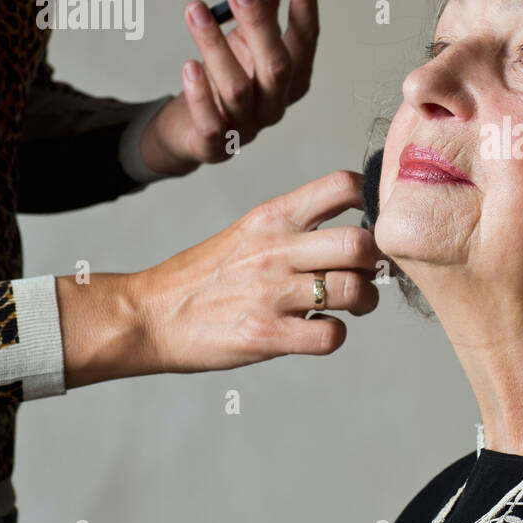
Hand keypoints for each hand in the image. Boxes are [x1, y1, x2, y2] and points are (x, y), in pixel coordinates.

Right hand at [132, 170, 379, 374]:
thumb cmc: (203, 277)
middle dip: (375, 262)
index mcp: (272, 216)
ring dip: (364, 302)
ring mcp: (271, 294)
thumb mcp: (247, 232)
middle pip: (360, 243)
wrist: (148, 315)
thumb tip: (356, 231)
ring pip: (354, 291)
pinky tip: (319, 331)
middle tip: (367, 273)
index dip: (369, 200)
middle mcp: (275, 249)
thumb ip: (296, 227)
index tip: (370, 221)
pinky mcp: (267, 336)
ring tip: (350, 306)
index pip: (341, 186)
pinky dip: (335, 336)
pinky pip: (331, 336)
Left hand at [139, 0, 319, 174]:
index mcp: (293, 77)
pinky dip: (200, 96)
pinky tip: (189, 67)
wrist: (194, 130)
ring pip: (238, 89)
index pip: (305, 40)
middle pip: (277, 65)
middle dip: (259, 24)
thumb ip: (263, 5)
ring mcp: (248, 127)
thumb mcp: (246, 39)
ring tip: (196, 12)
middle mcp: (276, 103)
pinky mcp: (216, 145)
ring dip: (215, 47)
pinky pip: (211, 124)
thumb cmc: (226, 79)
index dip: (306, 8)